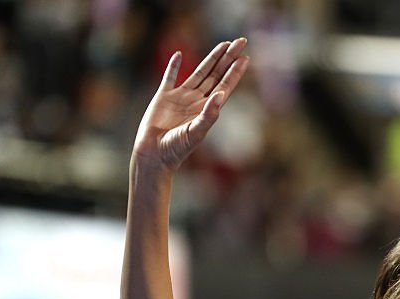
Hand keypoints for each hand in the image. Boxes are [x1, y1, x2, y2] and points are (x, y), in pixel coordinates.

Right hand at [132, 38, 248, 170]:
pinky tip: (179, 55)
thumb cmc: (176, 148)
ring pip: (199, 73)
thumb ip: (209, 114)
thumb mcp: (196, 132)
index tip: (245, 57)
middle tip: (241, 42)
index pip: (225, 86)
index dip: (235, 72)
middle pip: (216, 75)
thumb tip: (220, 94)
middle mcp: (196, 101)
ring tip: (224, 44)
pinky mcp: (163, 97)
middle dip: (228, 59)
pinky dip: (174, 66)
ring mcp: (180, 98)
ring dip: (211, 59)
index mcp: (207, 109)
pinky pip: (169, 77)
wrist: (154, 155)